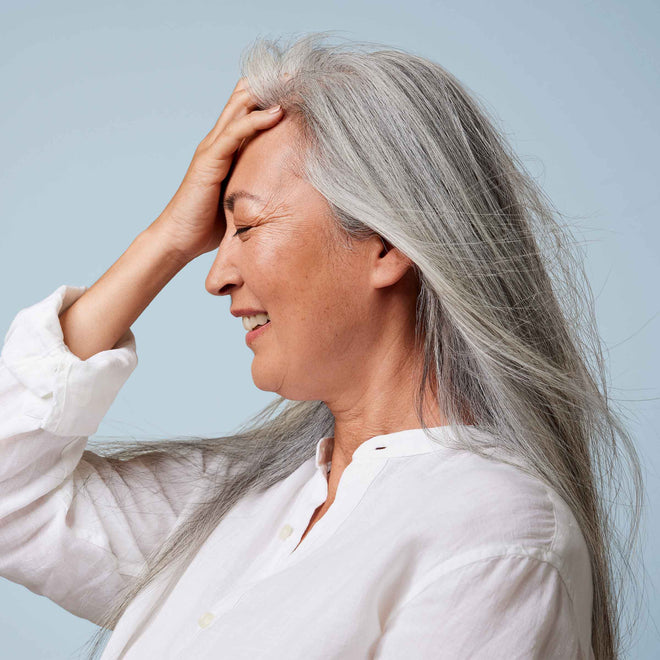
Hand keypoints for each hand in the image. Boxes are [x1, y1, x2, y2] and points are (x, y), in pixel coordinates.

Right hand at [149, 78, 283, 262]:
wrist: (179, 239)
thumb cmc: (209, 224)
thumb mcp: (240, 198)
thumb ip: (256, 185)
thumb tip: (286, 191)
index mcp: (225, 148)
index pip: (247, 111)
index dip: (269, 95)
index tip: (297, 86)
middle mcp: (217, 142)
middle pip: (244, 100)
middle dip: (272, 84)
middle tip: (299, 72)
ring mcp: (212, 148)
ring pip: (239, 108)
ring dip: (267, 93)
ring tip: (292, 80)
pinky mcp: (209, 160)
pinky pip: (234, 133)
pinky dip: (256, 120)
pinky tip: (277, 112)